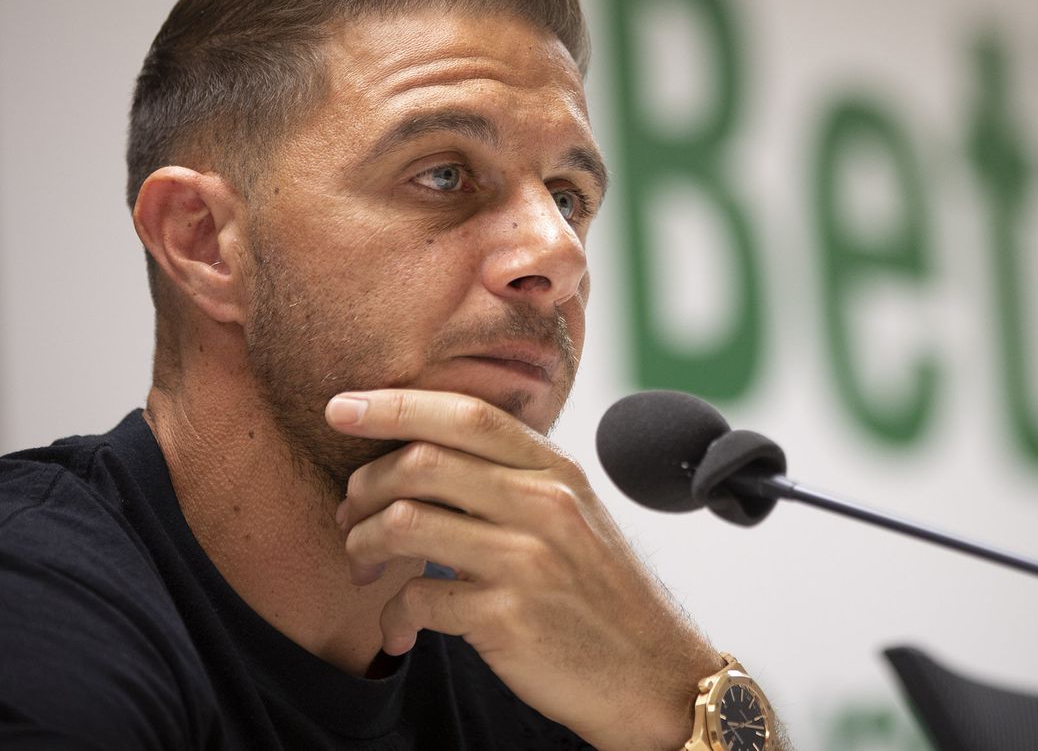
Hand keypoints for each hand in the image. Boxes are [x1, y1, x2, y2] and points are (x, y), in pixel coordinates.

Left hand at [326, 388, 720, 750]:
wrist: (654, 675)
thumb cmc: (603, 596)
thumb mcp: (576, 517)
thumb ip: (517, 482)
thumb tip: (426, 458)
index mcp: (559, 473)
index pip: (468, 415)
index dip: (396, 404)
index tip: (343, 406)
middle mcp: (545, 505)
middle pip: (423, 462)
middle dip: (363, 484)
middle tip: (347, 514)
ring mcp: (526, 560)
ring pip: (405, 522)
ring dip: (362, 544)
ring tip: (363, 568)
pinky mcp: (507, 618)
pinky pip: (416, 598)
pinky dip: (392, 617)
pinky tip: (399, 630)